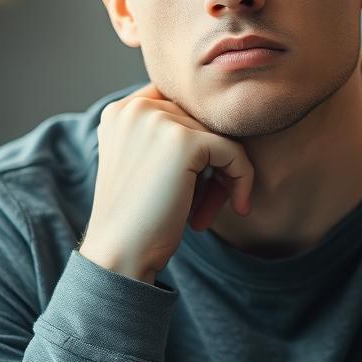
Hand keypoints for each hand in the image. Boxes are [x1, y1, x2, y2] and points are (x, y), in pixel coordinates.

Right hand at [80, 81, 254, 280]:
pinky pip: (232, 151)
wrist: (119, 256)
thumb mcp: (141, 162)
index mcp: (121, 111)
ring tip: (212, 206)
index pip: (178, 104)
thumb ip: (165, 133)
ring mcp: (158, 121)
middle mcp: (135, 108)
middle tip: (208, 200)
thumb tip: (219, 118)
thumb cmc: (136, 217)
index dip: (194, 137)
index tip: (199, 174)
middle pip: (199, 119)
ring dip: (226, 172)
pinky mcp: (183, 142)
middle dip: (210, 159)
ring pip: (218, 134)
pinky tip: (238, 206)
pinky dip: (242, 179)